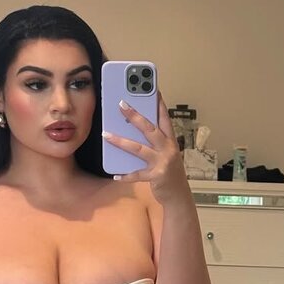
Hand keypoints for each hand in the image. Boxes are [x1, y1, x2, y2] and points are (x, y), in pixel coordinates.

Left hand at [102, 91, 188, 205]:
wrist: (178, 194)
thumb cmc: (169, 171)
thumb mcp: (164, 153)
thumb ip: (152, 142)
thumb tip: (129, 129)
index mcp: (170, 140)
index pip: (164, 117)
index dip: (158, 103)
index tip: (152, 89)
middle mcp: (168, 148)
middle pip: (150, 128)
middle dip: (135, 116)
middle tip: (121, 104)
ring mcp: (163, 162)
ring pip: (139, 149)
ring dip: (121, 141)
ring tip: (105, 134)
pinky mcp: (156, 176)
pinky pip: (137, 174)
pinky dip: (126, 175)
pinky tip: (115, 174)